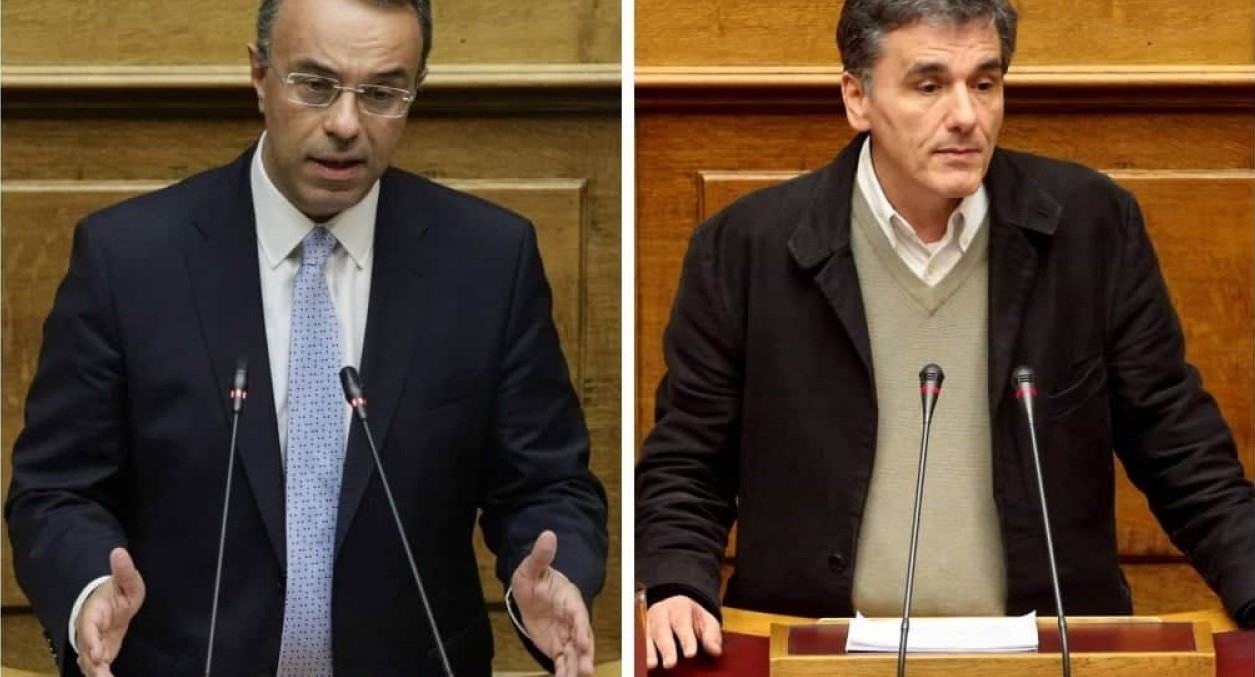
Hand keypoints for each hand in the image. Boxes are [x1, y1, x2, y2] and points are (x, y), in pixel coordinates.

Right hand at [76, 548, 144, 676]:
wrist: (112, 602)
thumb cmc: (117, 592)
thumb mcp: (127, 581)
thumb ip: (123, 570)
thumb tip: (119, 551)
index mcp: (94, 612)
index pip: (88, 626)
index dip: (90, 639)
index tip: (95, 651)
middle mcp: (89, 630)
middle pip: (86, 648)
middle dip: (91, 662)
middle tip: (100, 673)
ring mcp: (93, 643)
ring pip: (88, 661)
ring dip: (95, 671)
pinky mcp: (100, 652)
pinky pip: (97, 666)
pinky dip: (100, 674)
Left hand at [510, 531, 593, 676]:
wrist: (532, 591)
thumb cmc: (534, 578)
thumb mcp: (531, 567)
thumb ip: (541, 555)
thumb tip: (548, 534)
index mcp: (569, 600)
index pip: (578, 615)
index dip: (581, 629)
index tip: (582, 642)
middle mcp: (572, 620)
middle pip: (581, 638)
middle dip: (584, 654)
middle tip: (585, 670)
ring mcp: (566, 634)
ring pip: (574, 653)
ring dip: (576, 667)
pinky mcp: (558, 646)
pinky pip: (563, 661)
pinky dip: (564, 672)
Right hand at [645, 594, 721, 668]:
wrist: (676, 603)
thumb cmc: (693, 617)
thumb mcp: (706, 621)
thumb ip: (711, 636)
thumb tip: (715, 650)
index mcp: (680, 608)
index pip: (682, 623)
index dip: (686, 639)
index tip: (690, 653)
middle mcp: (661, 613)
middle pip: (662, 629)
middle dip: (666, 647)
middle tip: (670, 663)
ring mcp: (648, 622)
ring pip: (646, 635)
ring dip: (648, 651)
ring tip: (652, 664)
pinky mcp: (640, 630)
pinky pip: (638, 640)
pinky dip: (640, 651)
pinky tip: (642, 663)